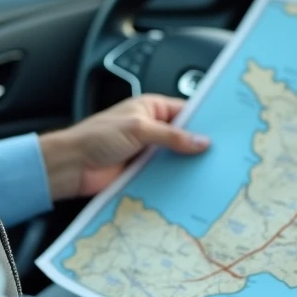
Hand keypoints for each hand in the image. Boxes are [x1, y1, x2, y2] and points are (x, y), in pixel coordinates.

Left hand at [39, 95, 209, 199]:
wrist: (71, 166)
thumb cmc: (95, 137)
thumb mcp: (138, 129)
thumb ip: (171, 136)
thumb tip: (201, 141)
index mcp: (151, 108)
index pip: (185, 112)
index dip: (204, 121)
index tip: (225, 131)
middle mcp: (151, 129)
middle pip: (183, 137)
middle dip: (199, 146)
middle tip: (223, 155)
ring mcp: (148, 152)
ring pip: (176, 158)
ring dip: (188, 166)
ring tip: (212, 174)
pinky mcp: (143, 173)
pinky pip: (165, 176)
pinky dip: (176, 181)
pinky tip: (191, 188)